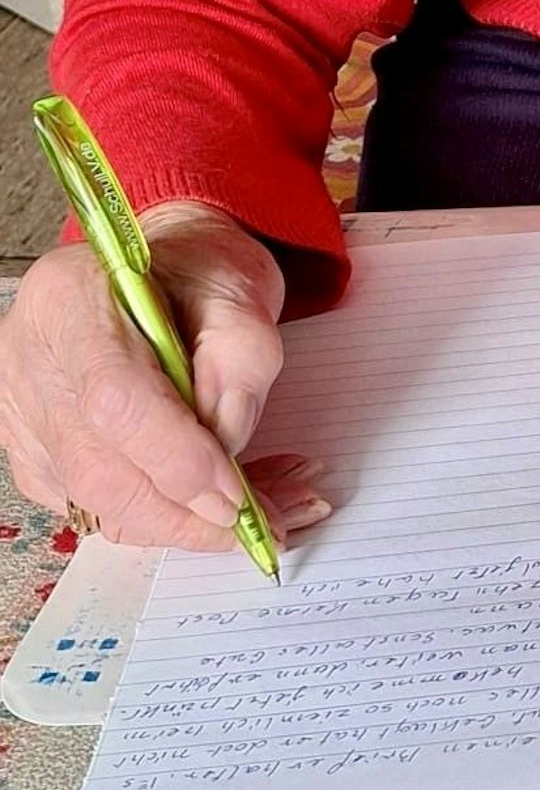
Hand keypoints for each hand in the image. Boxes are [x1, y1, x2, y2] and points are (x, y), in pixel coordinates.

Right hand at [0, 201, 328, 549]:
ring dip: (184, 521)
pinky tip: (219, 500)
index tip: (237, 492)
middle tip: (264, 518)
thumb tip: (230, 446)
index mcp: (70, 301)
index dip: (177, 458)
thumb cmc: (197, 270)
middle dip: (187, 509)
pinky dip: (165, 515)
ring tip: (260, 510)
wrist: (165, 268)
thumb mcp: (240, 288)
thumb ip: (241, 358)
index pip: (115, 401)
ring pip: (97, 501)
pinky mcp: (38, 452)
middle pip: (99, 467)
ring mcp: (25, 413)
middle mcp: (30, 362)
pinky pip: (98, 506)